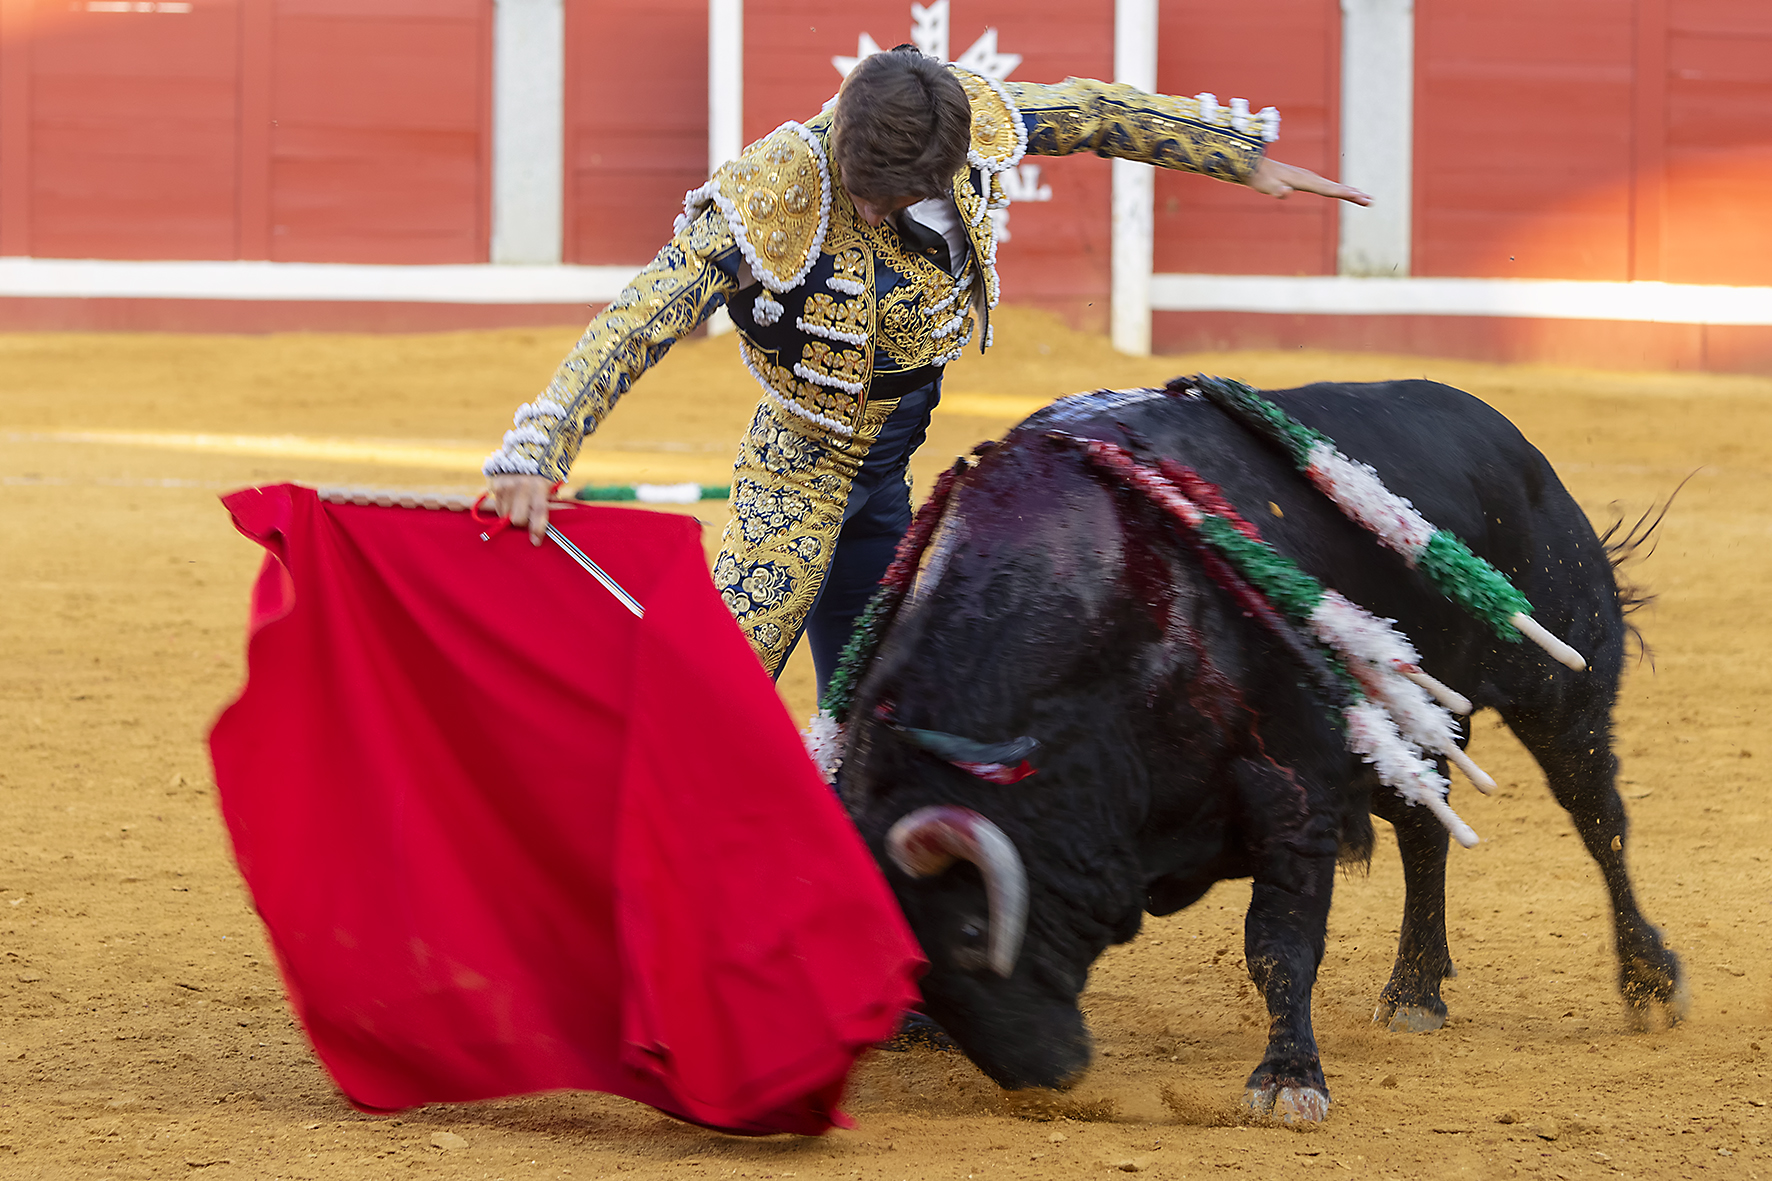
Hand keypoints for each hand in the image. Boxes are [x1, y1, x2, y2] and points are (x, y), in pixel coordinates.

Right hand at [488, 474, 554, 546]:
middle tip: (526, 516)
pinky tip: (510, 498)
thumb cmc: (541, 478)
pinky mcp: (496, 484)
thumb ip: (548, 507)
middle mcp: (522, 485)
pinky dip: (504, 507)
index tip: (535, 541)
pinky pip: (498, 507)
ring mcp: (507, 484)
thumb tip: (551, 531)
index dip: (537, 529)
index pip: (538, 511)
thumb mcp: (549, 489)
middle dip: (522, 522)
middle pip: (518, 519)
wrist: (526, 454)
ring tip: (518, 504)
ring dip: (511, 514)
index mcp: (540, 486)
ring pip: (505, 515)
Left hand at [1249, 157, 1371, 204]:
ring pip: (1332, 186)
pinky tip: (1344, 192)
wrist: (1253, 166)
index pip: (1327, 189)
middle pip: (1334, 187)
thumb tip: (1284, 193)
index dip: (1344, 194)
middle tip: (1369, 201)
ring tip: (1364, 198)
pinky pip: (1325, 186)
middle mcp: (1309, 177)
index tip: (1358, 196)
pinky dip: (1338, 189)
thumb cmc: (1259, 178)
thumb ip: (1275, 190)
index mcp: (1304, 180)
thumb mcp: (1265, 186)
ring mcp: (1308, 177)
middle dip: (1353, 194)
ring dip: (1348, 191)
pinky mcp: (1305, 179)